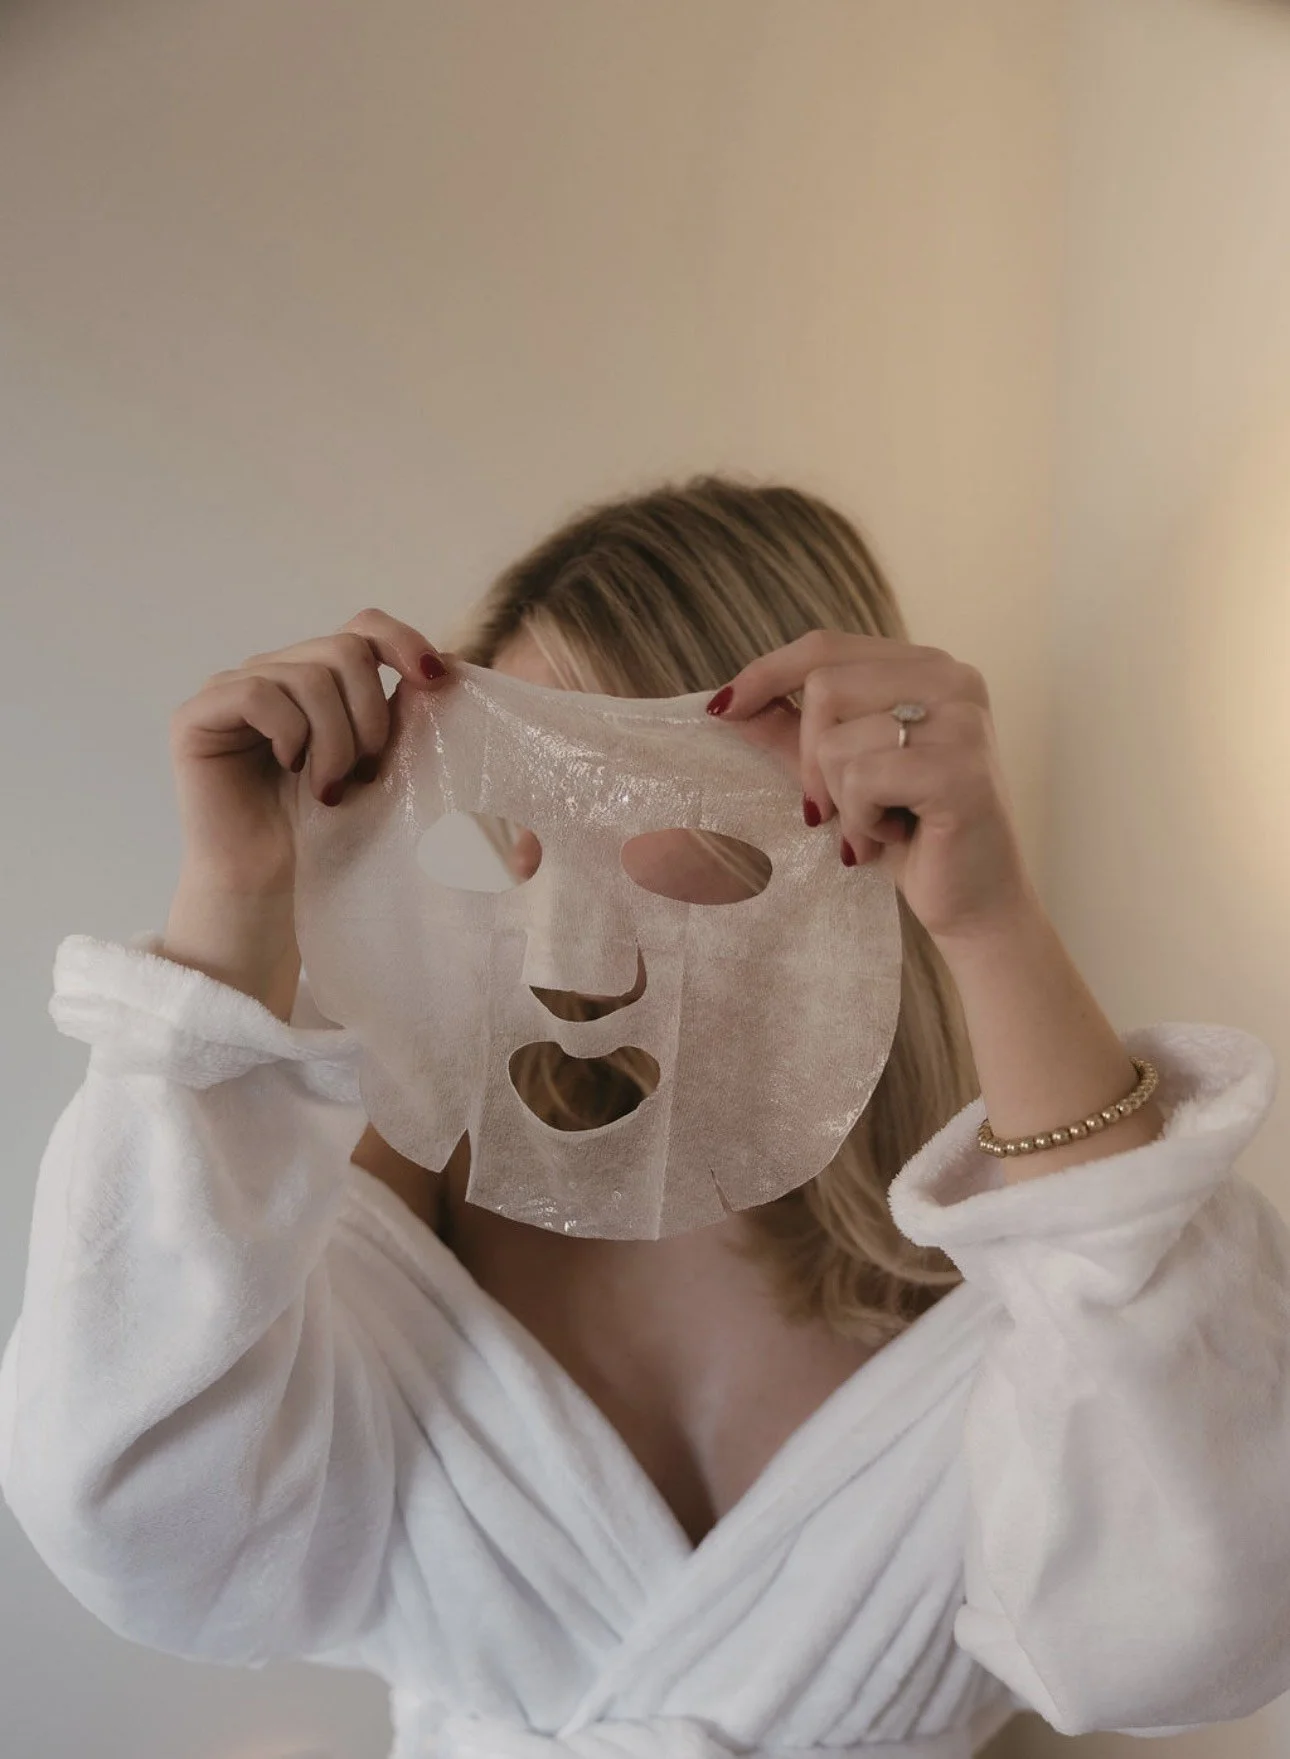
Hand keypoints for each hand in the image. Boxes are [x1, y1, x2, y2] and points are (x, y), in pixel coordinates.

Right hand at [168, 607, 450, 896]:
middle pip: (343, 649)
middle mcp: (272, 672)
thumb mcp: (378, 761)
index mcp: (315, 677)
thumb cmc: (326, 830)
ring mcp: (230, 688)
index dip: (402, 642)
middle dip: (369, 716)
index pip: (361, 626)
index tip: (433, 680)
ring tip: (330, 788)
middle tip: (366, 772)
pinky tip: (292, 769)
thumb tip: (445, 663)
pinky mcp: (197, 715)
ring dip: (334, 740)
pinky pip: (259, 693)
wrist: (272, 885)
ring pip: (307, 675)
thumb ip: (401, 711)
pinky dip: (290, 734)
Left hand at [707, 630, 1040, 947]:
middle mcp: (952, 679)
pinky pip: (863, 779)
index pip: (827, 647)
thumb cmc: (911, 837)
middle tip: (833, 809)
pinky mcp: (960, 768)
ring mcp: (963, 720)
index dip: (768, 673)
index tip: (723, 709)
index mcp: (927, 667)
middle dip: (810, 759)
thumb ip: (791, 732)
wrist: (977, 903)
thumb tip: (726, 702)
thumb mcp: (842, 774)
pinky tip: (893, 837)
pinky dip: (862, 820)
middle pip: (824, 687)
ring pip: (838, 740)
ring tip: (877, 827)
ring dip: (842, 801)